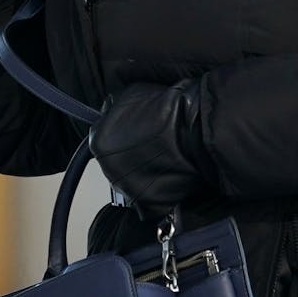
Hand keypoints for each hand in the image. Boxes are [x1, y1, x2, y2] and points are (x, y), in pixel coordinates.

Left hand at [89, 79, 217, 219]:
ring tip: (163, 155)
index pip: (101, 136)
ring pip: (131, 179)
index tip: (131, 129)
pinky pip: (148, 198)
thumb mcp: (132, 92)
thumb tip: (111, 111)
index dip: (118, 130)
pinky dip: (157, 188)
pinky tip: (169, 172)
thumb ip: (114, 107)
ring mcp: (129, 189)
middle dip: (129, 152)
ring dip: (142, 170)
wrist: (196, 130)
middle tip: (150, 141)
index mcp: (100, 142)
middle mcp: (109, 170)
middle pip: (114, 161)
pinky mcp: (148, 204)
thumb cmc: (169, 110)